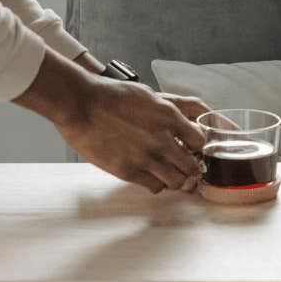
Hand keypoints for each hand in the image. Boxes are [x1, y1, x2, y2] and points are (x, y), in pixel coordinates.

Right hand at [15, 57, 206, 194]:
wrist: (80, 104)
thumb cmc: (110, 96)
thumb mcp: (147, 94)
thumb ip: (168, 109)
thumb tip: (183, 120)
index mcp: (169, 116)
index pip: (200, 141)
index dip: (196, 147)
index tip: (189, 149)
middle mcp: (162, 139)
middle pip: (192, 167)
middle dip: (188, 167)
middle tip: (180, 166)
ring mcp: (146, 157)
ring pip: (176, 181)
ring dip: (173, 178)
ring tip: (164, 172)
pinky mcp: (128, 171)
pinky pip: (154, 187)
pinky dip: (155, 183)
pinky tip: (147, 174)